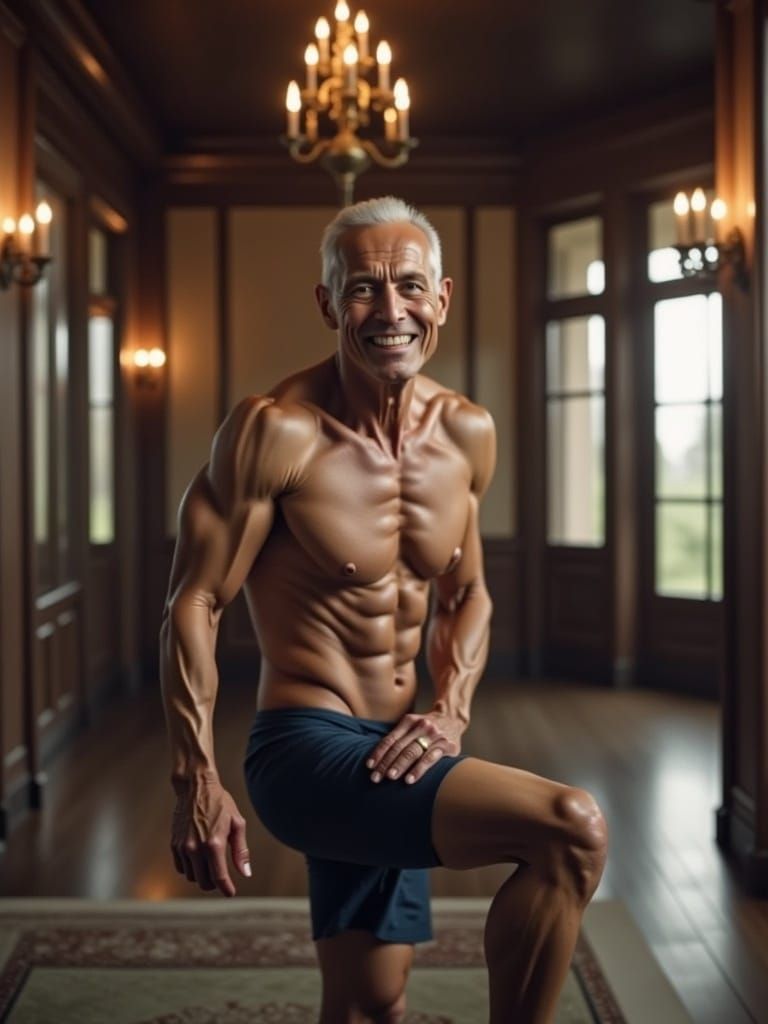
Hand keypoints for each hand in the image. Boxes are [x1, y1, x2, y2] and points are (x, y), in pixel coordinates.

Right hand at [170, 772, 251, 896]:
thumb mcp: (237, 823)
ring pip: (192, 876)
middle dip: (214, 883)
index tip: (230, 892)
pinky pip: (181, 868)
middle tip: (221, 877)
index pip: (219, 877)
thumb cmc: (220, 803)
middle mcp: (196, 848)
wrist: (195, 787)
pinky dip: (190, 868)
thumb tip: (246, 873)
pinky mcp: (174, 845)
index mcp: (214, 844)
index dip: (226, 888)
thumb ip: (241, 851)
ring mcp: (183, 847)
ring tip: (210, 863)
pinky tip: (199, 858)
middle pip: (204, 882)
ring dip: (202, 875)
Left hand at [365, 710, 463, 785]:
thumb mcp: (412, 725)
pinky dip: (418, 770)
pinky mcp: (446, 746)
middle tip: (375, 778)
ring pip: (413, 752)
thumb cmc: (427, 728)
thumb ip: (399, 737)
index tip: (369, 766)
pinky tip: (410, 779)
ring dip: (400, 765)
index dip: (379, 753)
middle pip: (399, 747)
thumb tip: (377, 758)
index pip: (390, 739)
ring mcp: (434, 736)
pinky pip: (430, 759)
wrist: (453, 719)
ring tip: (390, 777)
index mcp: (409, 721)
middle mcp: (421, 726)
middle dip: (386, 763)